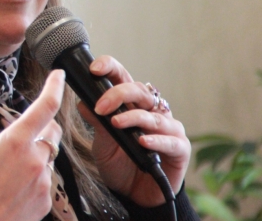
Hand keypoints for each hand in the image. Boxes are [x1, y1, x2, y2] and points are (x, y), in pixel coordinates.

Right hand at [0, 70, 64, 220]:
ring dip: (36, 153)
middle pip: (51, 132)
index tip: (58, 75)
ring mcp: (42, 185)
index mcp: (15, 144)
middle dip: (42, 125)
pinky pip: (46, 181)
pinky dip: (35, 176)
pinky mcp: (44, 204)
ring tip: (7, 166)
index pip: (45, 107)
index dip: (54, 87)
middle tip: (18, 133)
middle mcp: (35, 162)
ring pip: (48, 157)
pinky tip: (13, 184)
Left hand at [77, 55, 190, 207]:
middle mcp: (152, 111)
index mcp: (131, 104)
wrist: (135, 195)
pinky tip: (143, 142)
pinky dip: (155, 140)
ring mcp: (168, 128)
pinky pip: (170, 140)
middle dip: (118, 94)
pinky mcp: (180, 148)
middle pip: (138, 90)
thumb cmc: (120, 164)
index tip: (95, 69)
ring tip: (116, 123)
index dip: (111, 68)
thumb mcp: (102, 143)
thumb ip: (96, 122)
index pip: (123, 77)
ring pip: (152, 115)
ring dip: (133, 117)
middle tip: (101, 107)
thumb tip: (83, 102)